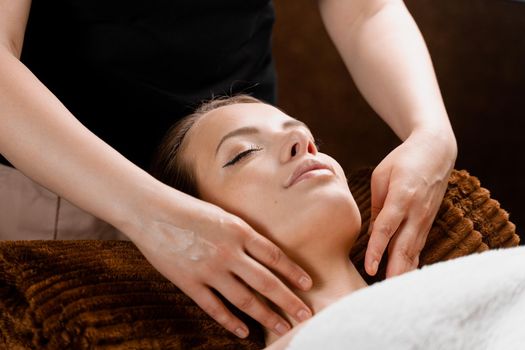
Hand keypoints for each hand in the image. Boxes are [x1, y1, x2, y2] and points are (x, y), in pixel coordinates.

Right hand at [128, 189, 312, 338]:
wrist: (151, 212)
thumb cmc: (188, 209)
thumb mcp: (223, 215)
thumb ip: (244, 234)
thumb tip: (266, 254)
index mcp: (239, 230)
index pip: (274, 256)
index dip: (293, 272)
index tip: (308, 284)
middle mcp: (228, 251)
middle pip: (266, 281)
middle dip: (288, 300)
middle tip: (305, 314)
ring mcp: (209, 269)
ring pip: (245, 299)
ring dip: (266, 315)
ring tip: (282, 326)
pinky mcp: (190, 282)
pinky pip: (214, 307)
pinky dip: (230, 321)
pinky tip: (244, 332)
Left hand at [364, 127, 456, 277]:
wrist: (436, 151)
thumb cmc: (403, 160)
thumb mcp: (381, 176)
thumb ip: (377, 205)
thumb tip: (372, 234)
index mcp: (401, 196)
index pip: (386, 229)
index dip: (377, 250)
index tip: (370, 268)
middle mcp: (416, 211)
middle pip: (403, 247)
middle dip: (394, 271)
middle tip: (383, 291)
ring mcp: (425, 218)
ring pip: (414, 251)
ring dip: (404, 272)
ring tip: (393, 292)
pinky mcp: (428, 222)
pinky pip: (418, 247)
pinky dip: (412, 263)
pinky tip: (405, 278)